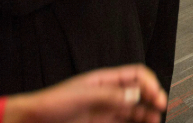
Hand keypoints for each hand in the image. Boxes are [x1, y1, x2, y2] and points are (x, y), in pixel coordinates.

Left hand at [2, 64, 166, 122]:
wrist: (32, 122)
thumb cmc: (52, 104)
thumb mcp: (83, 96)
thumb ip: (111, 95)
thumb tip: (135, 94)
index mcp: (105, 80)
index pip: (135, 76)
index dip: (149, 83)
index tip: (157, 97)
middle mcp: (108, 94)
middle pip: (138, 92)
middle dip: (152, 98)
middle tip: (160, 109)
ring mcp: (105, 110)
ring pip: (133, 109)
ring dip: (146, 113)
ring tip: (155, 120)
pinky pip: (124, 122)